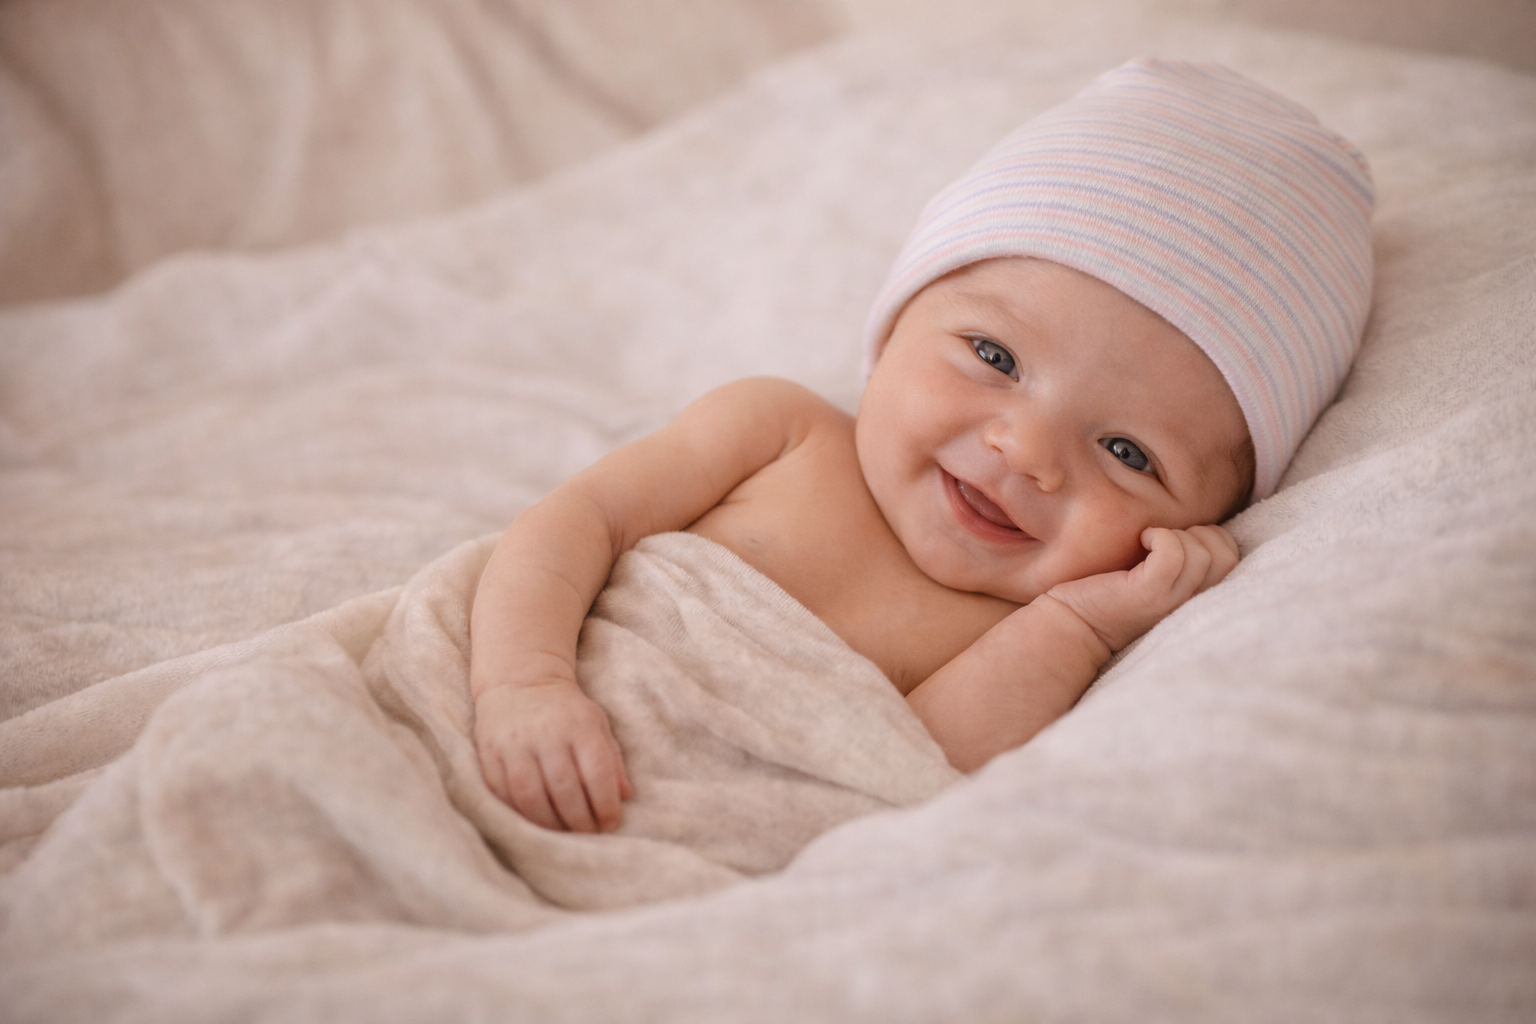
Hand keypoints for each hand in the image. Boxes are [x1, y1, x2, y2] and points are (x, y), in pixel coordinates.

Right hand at [473, 681, 632, 832]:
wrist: (519, 680)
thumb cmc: (566, 710)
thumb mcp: (596, 723)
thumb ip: (612, 759)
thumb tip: (625, 796)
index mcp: (579, 724)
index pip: (596, 771)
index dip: (606, 804)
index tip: (611, 823)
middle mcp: (546, 733)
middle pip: (564, 788)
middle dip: (579, 820)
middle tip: (588, 834)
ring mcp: (514, 744)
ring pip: (531, 796)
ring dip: (549, 823)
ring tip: (562, 833)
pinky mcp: (489, 754)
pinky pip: (503, 793)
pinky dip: (520, 814)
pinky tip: (534, 822)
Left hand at [1045, 525, 1238, 651]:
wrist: (1071, 624)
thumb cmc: (1106, 595)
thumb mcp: (1153, 578)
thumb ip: (1180, 563)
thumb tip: (1194, 524)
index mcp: (1195, 599)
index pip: (1232, 558)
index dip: (1210, 537)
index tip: (1176, 540)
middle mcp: (1189, 604)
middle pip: (1226, 554)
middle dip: (1200, 533)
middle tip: (1164, 539)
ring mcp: (1170, 601)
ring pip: (1204, 553)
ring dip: (1178, 534)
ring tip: (1149, 542)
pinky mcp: (1148, 594)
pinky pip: (1174, 553)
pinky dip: (1160, 536)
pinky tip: (1140, 541)